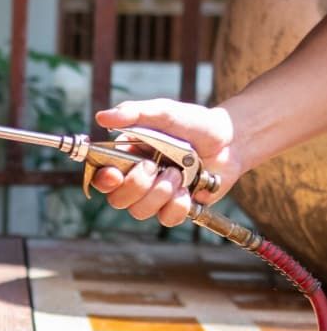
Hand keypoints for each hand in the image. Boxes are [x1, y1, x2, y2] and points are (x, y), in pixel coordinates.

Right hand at [91, 99, 245, 226]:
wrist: (229, 139)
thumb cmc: (192, 123)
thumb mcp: (163, 112)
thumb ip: (133, 113)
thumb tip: (101, 118)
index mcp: (125, 157)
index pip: (100, 177)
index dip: (102, 180)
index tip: (113, 175)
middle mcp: (136, 179)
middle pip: (117, 199)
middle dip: (136, 185)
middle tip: (155, 166)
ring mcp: (155, 196)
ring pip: (139, 211)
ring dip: (160, 192)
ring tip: (178, 174)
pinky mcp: (175, 208)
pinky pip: (166, 219)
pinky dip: (177, 205)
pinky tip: (188, 190)